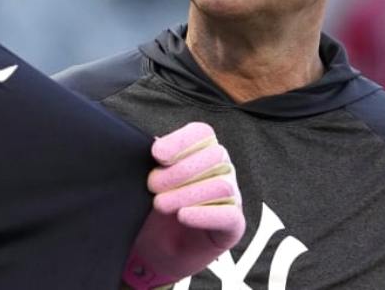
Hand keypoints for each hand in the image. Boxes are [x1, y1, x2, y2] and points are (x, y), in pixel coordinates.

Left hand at [122, 122, 244, 289]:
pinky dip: (203, 214)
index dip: (180, 141)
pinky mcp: (234, 225)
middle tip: (152, 186)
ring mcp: (232, 196)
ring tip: (161, 204)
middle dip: (178, 171)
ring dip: (186, 194)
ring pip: (221, 186)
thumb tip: (153, 143)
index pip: (202, 133)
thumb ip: (154, 160)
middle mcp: (222, 169)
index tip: (157, 155)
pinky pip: (229, 215)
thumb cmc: (155, 208)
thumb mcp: (150, 180)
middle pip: (213, 157)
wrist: (155, 250)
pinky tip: (182, 216)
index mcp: (203, 151)